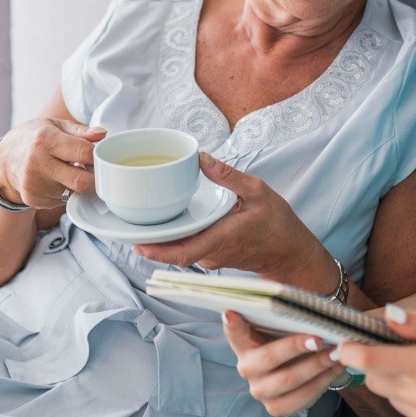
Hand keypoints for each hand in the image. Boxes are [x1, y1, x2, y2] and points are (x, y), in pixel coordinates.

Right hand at [0, 118, 103, 208]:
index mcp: (45, 140)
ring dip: (78, 185)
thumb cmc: (34, 138)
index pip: (83, 152)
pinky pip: (61, 201)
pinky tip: (57, 181)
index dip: (97, 155)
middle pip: (81, 181)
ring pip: (73, 193)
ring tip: (70, 171)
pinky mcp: (33, 199)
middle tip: (95, 170)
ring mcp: (33, 184)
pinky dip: (65, 192)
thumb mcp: (55, 125)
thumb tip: (102, 134)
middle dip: (95, 178)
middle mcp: (37, 164)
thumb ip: (80, 131)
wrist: (5, 159)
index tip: (99, 155)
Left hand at [133, 153, 327, 285]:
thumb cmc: (279, 226)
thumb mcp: (259, 192)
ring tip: (138, 220)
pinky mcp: (212, 256)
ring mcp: (211, 258)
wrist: (292, 255)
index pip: (182, 252)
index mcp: (221, 238)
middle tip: (123, 227)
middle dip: (148, 242)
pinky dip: (173, 239)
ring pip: (178, 251)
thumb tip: (202, 158)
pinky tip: (164, 222)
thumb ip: (229, 176)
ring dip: (159, 240)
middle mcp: (212, 253)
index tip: (135, 243)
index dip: (157, 251)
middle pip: (172, 253)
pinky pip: (187, 249)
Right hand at [221, 311, 346, 415]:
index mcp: (243, 343)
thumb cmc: (288, 338)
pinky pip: (301, 398)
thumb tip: (296, 303)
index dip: (232, 325)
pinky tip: (336, 368)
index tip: (231, 313)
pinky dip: (323, 382)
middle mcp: (247, 368)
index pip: (234, 332)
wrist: (297, 367)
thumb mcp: (282, 325)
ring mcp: (259, 390)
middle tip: (318, 339)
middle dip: (295, 347)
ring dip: (316, 366)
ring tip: (337, 353)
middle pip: (269, 358)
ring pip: (289, 380)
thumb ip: (282, 315)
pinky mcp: (275, 407)